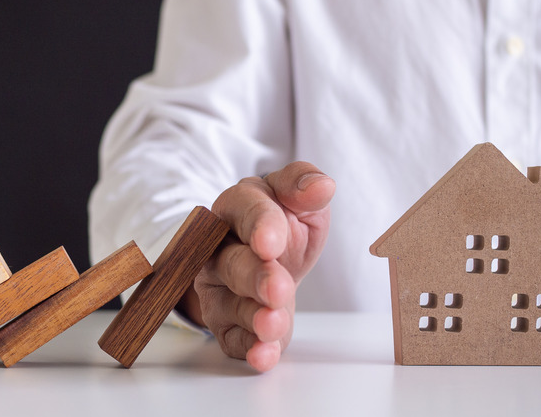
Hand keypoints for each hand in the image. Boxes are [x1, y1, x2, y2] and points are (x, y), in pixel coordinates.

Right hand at [178, 161, 334, 371]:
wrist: (269, 259)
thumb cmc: (282, 224)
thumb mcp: (297, 199)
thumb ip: (304, 186)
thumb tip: (322, 185)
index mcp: (238, 207)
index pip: (245, 211)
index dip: (259, 225)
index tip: (272, 242)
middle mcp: (220, 247)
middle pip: (232, 262)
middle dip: (255, 277)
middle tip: (279, 289)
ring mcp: (218, 287)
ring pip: (229, 304)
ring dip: (253, 317)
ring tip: (274, 324)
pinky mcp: (226, 321)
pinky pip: (233, 338)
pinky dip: (250, 348)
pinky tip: (264, 354)